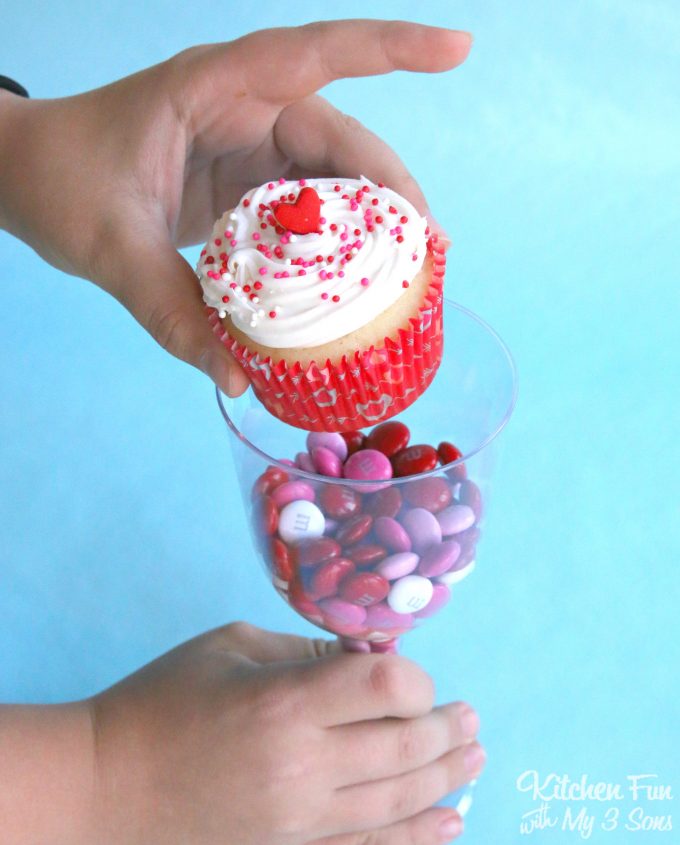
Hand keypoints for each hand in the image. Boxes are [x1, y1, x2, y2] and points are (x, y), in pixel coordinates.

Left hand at [0, 21, 470, 395]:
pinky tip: (357, 281)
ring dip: (374, 222)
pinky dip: (335, 242)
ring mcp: (248, 146)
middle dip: (394, 191)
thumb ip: (172, 311)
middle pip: (342, 139)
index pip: (315, 54)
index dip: (393, 47)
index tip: (459, 48)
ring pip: (333, 175)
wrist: (30, 176)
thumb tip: (238, 380)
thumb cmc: (60, 182)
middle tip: (433, 251)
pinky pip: (308, 207)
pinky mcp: (247, 183)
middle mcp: (244, 108)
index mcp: (213, 88)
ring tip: (413, 273)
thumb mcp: (110, 246)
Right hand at [89, 621, 483, 843]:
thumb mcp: (232, 646)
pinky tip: (451, 822)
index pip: (388, 688)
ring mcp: (298, 820)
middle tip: (470, 716)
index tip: (407, 675)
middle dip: (447, 729)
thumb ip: (306, 651)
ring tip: (475, 756)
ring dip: (447, 778)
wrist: (106, 785)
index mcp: (284, 702)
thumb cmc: (165, 697)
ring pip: (399, 802)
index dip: (414, 678)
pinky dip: (417, 837)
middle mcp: (302, 765)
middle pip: (405, 747)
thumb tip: (368, 657)